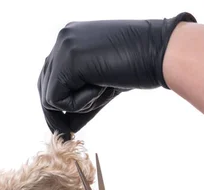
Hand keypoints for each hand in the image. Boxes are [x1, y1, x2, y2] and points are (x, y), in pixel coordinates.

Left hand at [38, 13, 195, 137]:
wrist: (160, 53)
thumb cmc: (136, 68)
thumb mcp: (99, 88)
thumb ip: (79, 104)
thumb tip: (63, 129)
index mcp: (70, 40)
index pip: (51, 79)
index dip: (56, 107)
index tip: (64, 128)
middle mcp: (63, 39)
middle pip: (44, 88)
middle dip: (55, 115)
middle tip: (66, 136)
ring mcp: (63, 47)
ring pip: (49, 96)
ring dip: (76, 106)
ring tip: (102, 92)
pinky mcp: (67, 59)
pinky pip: (57, 99)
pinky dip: (79, 104)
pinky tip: (101, 87)